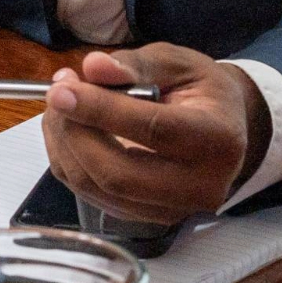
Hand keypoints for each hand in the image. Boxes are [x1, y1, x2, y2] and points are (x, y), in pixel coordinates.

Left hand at [39, 44, 266, 224]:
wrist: (224, 131)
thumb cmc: (202, 92)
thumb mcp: (178, 64)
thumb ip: (137, 65)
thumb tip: (93, 67)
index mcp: (217, 139)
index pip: (152, 130)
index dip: (100, 110)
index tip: (62, 90)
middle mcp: (200, 186)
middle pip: (118, 173)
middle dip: (74, 133)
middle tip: (57, 93)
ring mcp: (173, 210)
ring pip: (97, 188)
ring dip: (64, 145)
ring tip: (60, 106)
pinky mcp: (148, 219)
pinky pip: (92, 195)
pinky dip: (69, 161)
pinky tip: (69, 130)